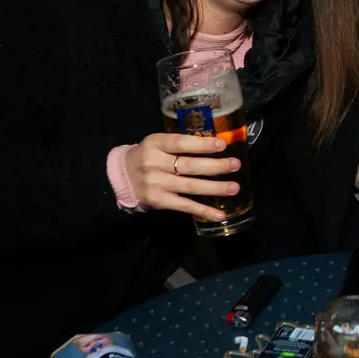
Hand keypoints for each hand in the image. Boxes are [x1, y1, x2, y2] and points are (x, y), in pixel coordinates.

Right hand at [123, 133, 240, 221]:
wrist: (122, 177)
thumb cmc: (148, 156)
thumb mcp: (157, 144)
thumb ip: (179, 144)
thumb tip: (216, 144)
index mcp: (155, 144)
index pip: (180, 143)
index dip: (202, 144)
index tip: (222, 144)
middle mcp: (154, 163)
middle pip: (189, 166)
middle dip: (215, 166)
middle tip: (236, 165)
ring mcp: (157, 184)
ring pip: (190, 186)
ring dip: (215, 188)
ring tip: (234, 187)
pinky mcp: (159, 201)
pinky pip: (185, 206)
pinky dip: (203, 211)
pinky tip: (220, 214)